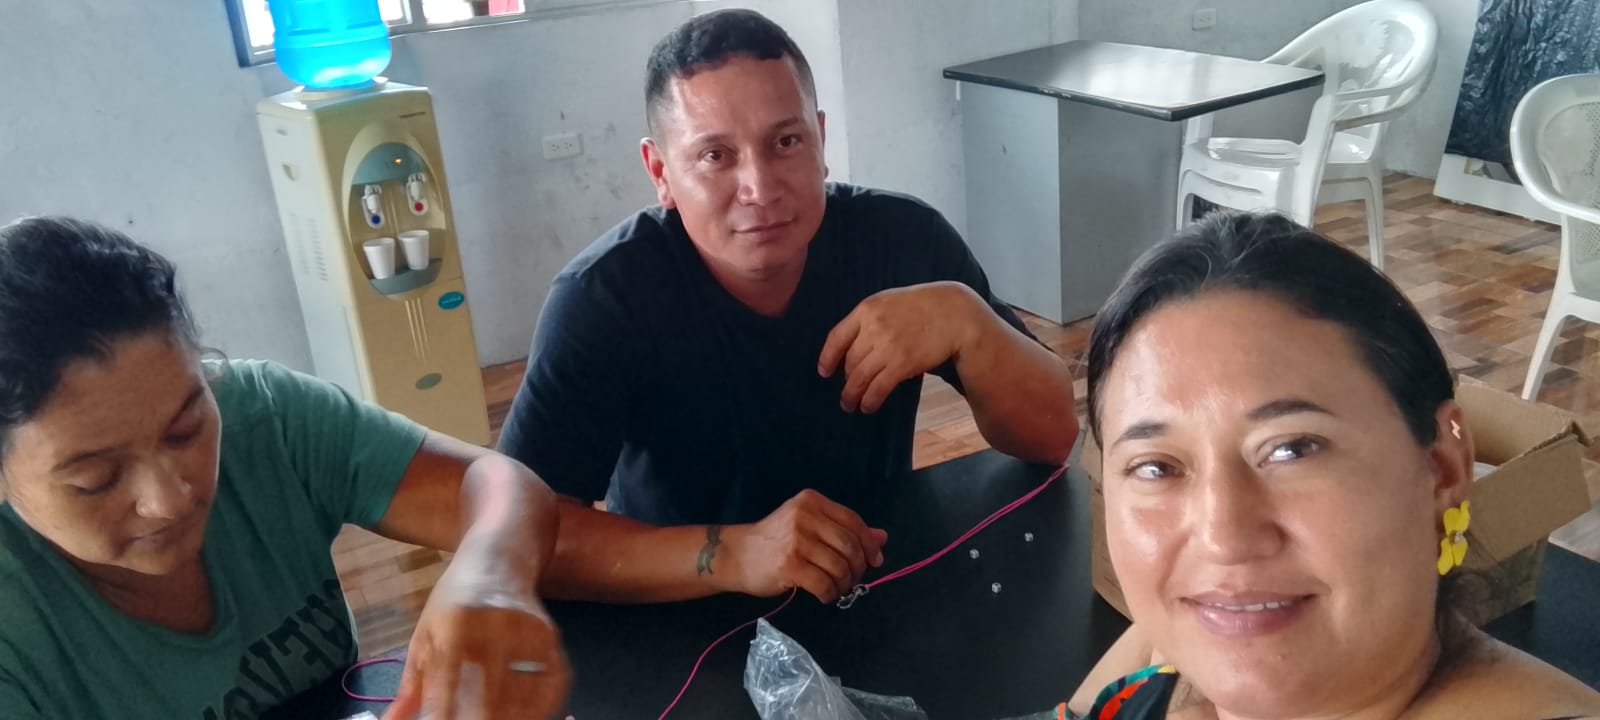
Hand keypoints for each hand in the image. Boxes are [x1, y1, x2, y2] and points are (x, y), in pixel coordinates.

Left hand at [384, 558, 570, 718]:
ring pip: (524, 694)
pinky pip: (551, 683)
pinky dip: (539, 706)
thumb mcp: (424, 638)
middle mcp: (495, 626)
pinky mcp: (550, 637)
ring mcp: (528, 632)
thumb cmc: (453, 604)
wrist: (497, 561)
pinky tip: (524, 715)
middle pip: (490, 696)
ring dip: (510, 717)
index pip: (447, 685)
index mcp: (455, 626)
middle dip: (478, 719)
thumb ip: (410, 688)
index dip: (442, 715)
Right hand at [725, 489, 888, 603]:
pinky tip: (824, 595)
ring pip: (839, 566)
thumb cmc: (775, 541)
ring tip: (837, 589)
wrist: (737, 555)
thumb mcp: (809, 527)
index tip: (875, 560)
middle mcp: (805, 516)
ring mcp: (796, 540)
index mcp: (812, 502)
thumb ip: (843, 530)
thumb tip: (882, 538)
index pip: (853, 521)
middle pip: (849, 545)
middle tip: (852, 580)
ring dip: (844, 584)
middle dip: (858, 567)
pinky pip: (824, 583)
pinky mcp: (789, 564)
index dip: (869, 543)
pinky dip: (830, 593)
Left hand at [818, 281, 986, 413]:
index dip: (827, 358)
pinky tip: (868, 407)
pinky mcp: (902, 363)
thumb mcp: (890, 301)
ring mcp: (887, 346)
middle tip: (846, 394)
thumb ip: (869, 319)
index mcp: (867, 309)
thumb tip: (851, 348)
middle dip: (846, 381)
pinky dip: (870, 400)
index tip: (823, 372)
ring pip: (859, 378)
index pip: (836, 337)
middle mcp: (873, 327)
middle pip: (849, 361)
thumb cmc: (921, 307)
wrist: (954, 313)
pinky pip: (878, 387)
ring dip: (852, 396)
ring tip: (851, 405)